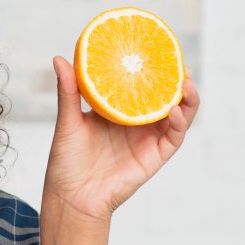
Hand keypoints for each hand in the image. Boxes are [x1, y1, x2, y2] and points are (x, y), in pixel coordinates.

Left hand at [42, 55, 200, 221]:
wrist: (71, 196)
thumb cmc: (66, 160)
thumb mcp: (68, 121)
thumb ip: (68, 91)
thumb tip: (59, 58)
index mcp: (116, 111)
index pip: (139, 85)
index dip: (151, 69)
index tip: (157, 48)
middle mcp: (135, 123)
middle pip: (164, 97)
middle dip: (176, 79)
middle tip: (179, 61)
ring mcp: (147, 139)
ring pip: (177, 114)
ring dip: (186, 98)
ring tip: (185, 81)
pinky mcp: (154, 156)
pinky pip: (174, 137)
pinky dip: (179, 122)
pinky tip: (175, 110)